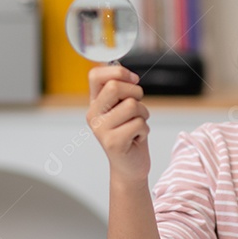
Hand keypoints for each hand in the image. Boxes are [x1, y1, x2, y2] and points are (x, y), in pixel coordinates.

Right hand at [87, 65, 150, 181]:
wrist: (130, 167)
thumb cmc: (130, 134)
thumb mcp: (124, 107)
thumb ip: (122, 89)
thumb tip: (125, 72)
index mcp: (95, 102)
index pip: (95, 75)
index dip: (118, 71)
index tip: (132, 80)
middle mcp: (93, 114)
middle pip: (115, 86)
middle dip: (136, 93)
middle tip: (138, 108)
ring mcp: (100, 129)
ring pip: (132, 105)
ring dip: (143, 114)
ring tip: (137, 125)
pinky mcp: (112, 142)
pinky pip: (139, 124)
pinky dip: (145, 130)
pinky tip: (136, 138)